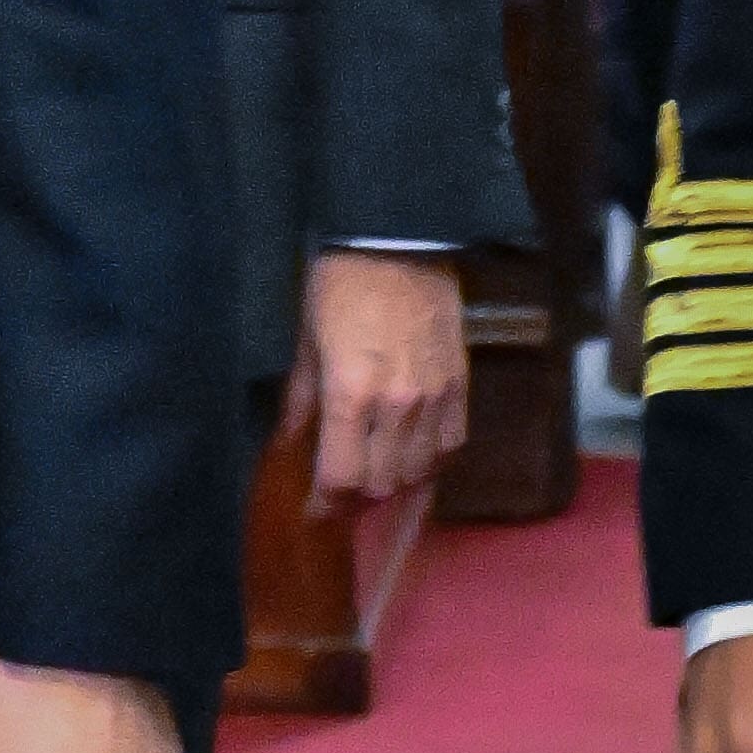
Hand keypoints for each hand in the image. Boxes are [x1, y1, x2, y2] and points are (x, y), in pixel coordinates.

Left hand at [288, 248, 469, 513]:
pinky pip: (451, 448)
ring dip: (393, 485)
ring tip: (374, 477)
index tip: (316, 510)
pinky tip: (411, 458)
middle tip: (340, 495)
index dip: (326, 505)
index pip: (342, 477)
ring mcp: (434, 399)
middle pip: (382, 485)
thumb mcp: (306, 341)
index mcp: (348, 393)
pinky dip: (430, 464)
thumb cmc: (339, 285)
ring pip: (418, 474)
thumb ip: (302, 400)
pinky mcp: (461, 388)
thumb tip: (290, 443)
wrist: (399, 242)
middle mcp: (395, 405)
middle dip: (356, 499)